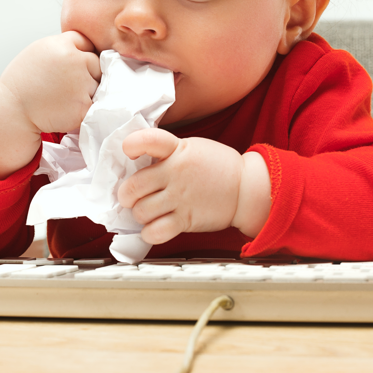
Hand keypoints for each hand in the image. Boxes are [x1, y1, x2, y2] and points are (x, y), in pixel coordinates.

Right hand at [0, 31, 101, 134]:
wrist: (11, 111)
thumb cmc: (22, 83)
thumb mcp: (39, 52)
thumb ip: (63, 47)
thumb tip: (85, 49)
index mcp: (62, 45)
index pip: (86, 41)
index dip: (79, 53)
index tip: (68, 65)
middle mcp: (74, 61)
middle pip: (95, 62)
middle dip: (86, 72)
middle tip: (65, 84)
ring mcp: (82, 84)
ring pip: (97, 84)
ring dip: (87, 91)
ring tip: (62, 97)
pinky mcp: (84, 107)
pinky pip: (95, 104)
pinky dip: (84, 108)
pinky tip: (66, 108)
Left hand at [117, 130, 271, 243]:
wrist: (246, 188)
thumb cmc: (218, 167)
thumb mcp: (192, 148)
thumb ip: (166, 153)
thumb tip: (137, 163)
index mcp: (177, 149)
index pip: (148, 140)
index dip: (131, 145)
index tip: (128, 152)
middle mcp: (176, 173)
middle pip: (133, 187)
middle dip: (126, 195)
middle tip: (130, 196)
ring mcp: (180, 198)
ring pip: (141, 212)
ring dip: (139, 214)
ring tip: (146, 211)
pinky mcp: (186, 219)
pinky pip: (156, 232)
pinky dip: (149, 232)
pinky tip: (153, 227)